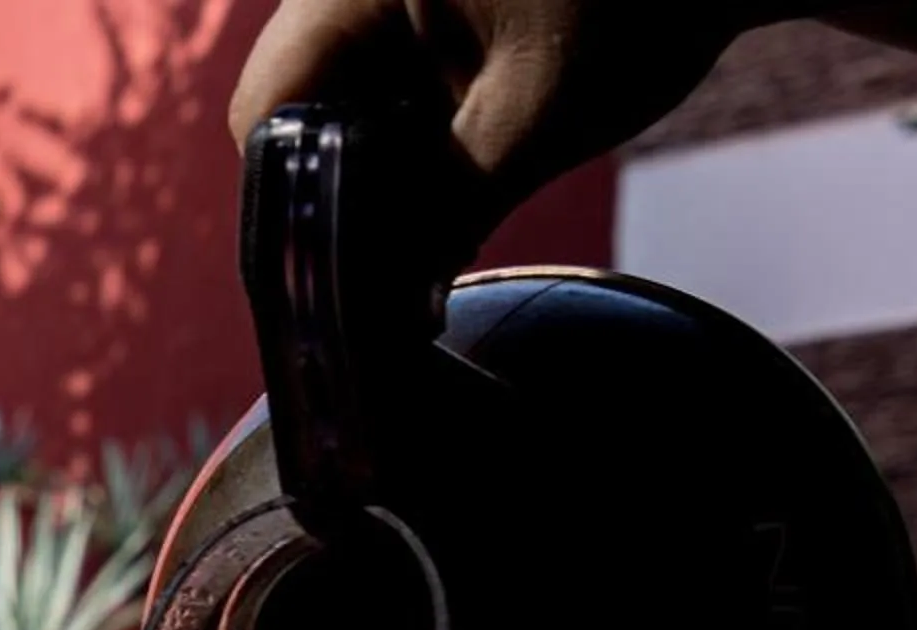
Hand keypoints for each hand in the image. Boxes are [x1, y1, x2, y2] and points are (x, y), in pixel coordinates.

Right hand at [229, 2, 771, 225]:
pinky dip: (412, 137)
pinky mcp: (430, 10)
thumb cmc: (649, 1)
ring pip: (338, 105)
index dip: (291, 197)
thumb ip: (444, 211)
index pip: (267, 105)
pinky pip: (384, 87)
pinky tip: (463, 166)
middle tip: (397, 253)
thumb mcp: (536, 118)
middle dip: (339, 187)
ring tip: (447, 204)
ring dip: (378, 168)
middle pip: (294, 108)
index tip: (335, 270)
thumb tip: (382, 312)